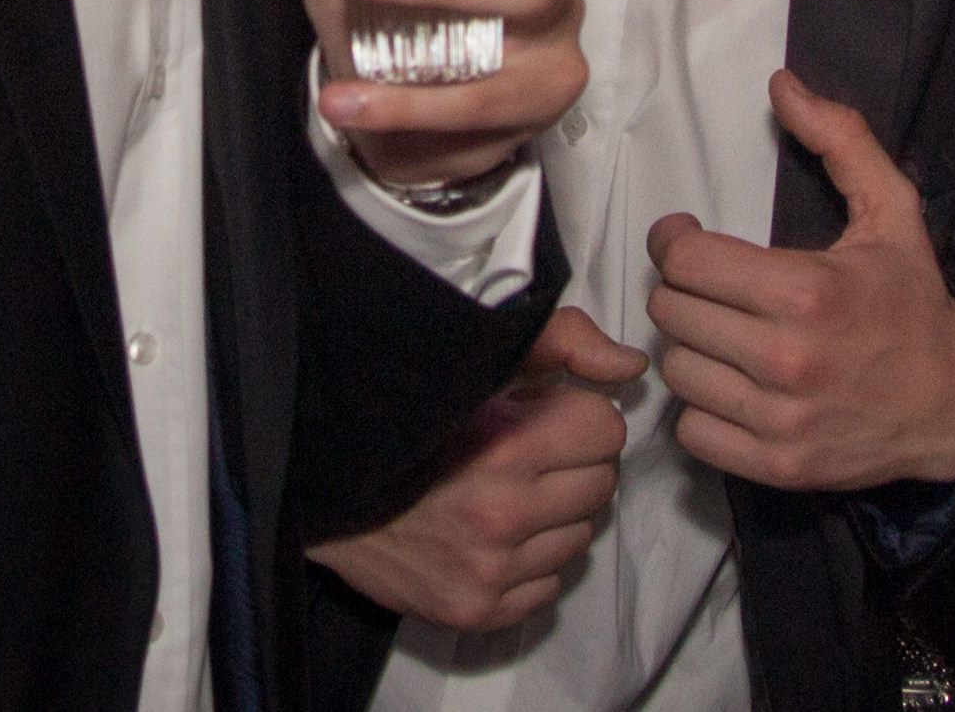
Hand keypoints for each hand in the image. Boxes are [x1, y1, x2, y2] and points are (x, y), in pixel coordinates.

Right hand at [307, 305, 648, 632]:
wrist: (325, 490)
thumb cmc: (407, 418)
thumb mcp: (478, 358)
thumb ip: (563, 344)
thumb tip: (629, 368)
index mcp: (506, 447)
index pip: (607, 431)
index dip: (580, 415)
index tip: (550, 414)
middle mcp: (501, 516)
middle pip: (601, 484)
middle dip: (574, 462)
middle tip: (527, 453)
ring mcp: (489, 572)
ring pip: (581, 537)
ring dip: (556, 513)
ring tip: (505, 492)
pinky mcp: (476, 611)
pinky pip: (550, 585)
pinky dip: (531, 561)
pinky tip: (494, 535)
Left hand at [646, 71, 954, 492]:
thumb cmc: (912, 304)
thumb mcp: (891, 212)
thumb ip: (840, 141)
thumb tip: (783, 86)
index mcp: (807, 291)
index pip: (687, 261)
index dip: (675, 241)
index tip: (687, 238)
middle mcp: (786, 358)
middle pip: (672, 312)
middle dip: (683, 289)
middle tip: (709, 286)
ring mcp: (778, 419)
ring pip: (676, 370)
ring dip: (690, 347)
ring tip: (721, 334)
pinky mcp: (774, 465)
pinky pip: (693, 430)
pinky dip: (703, 406)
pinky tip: (732, 384)